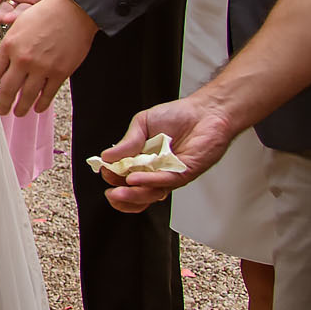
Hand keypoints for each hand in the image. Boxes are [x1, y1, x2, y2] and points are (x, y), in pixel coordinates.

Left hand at [0, 0, 97, 112]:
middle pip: (7, 90)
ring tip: (18, 113)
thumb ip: (6, 45)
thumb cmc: (46, 13)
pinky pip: (47, 94)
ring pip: (26, 96)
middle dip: (2, 104)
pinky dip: (41, 104)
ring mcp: (42, 67)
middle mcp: (23, 59)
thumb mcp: (18, 25)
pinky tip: (37, 108)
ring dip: (20, 108)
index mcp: (9, 45)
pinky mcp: (60, 72)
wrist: (74, 10)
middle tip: (1, 110)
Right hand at [93, 89, 245, 211]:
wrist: (204, 112)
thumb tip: (106, 157)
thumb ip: (127, 142)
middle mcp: (155, 171)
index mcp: (142, 160)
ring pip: (150, 193)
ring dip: (134, 195)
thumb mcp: (143, 124)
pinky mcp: (184, 174)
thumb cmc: (177, 116)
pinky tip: (136, 179)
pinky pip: (165, 182)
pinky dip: (149, 182)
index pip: (123, 177)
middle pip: (136, 193)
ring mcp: (169, 174)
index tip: (105, 170)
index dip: (113, 177)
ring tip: (119, 192)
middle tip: (112, 193)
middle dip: (121, 198)